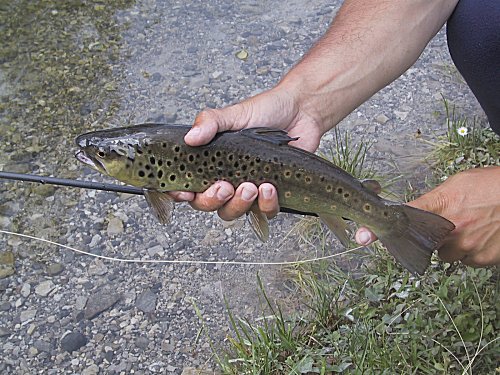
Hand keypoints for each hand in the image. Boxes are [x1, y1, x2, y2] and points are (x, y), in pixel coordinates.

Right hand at [168, 85, 327, 219]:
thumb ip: (210, 123)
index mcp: (211, 161)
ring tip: (250, 186)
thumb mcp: (233, 114)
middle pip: (207, 204)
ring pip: (234, 212)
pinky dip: (265, 205)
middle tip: (224, 187)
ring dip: (239, 204)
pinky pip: (265, 212)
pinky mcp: (272, 195)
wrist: (300, 111)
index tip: (183, 192)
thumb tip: (190, 137)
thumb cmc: (265, 111)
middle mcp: (226, 178)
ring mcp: (248, 189)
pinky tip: (269, 188)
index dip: (180, 193)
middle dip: (212, 200)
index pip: (187, 184)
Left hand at [355, 167, 499, 266]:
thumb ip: (433, 200)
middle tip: (455, 221)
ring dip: (454, 245)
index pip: (401, 218)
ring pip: (447, 253)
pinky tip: (483, 234)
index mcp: (441, 205)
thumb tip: (415, 212)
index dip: (378, 229)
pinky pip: (466, 260)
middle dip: (435, 236)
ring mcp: (466, 247)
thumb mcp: (458, 184)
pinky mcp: (481, 260)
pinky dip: (471, 251)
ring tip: (474, 226)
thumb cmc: (494, 186)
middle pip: (426, 243)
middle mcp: (450, 230)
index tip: (361, 237)